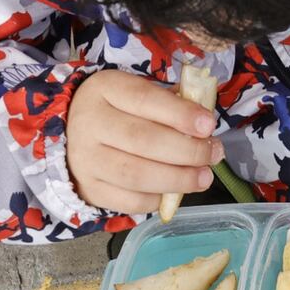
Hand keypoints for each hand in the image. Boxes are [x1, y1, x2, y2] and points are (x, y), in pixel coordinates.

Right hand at [66, 70, 222, 212]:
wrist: (75, 134)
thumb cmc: (121, 111)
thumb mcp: (140, 94)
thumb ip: (171, 104)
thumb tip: (204, 124)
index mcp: (105, 89)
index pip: (144, 99)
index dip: (180, 114)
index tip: (208, 125)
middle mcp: (90, 123)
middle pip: (143, 140)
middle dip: (187, 150)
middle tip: (214, 154)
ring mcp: (86, 159)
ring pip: (136, 174)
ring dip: (178, 179)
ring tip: (203, 177)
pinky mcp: (90, 189)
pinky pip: (129, 200)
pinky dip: (158, 199)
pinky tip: (175, 192)